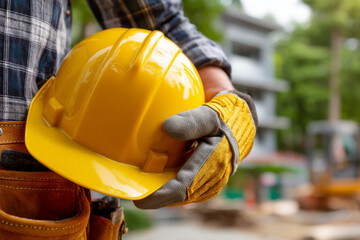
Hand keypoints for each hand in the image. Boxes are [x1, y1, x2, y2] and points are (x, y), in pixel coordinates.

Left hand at [134, 90, 257, 208]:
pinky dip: (170, 185)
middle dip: (157, 197)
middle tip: (134, 192)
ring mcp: (210, 181)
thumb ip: (191, 121)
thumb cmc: (225, 118)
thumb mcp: (209, 115)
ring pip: (181, 194)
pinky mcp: (206, 179)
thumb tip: (166, 127)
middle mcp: (212, 178)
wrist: (240, 122)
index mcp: (214, 165)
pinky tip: (157, 178)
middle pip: (179, 196)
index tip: (140, 200)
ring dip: (162, 192)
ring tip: (141, 187)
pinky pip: (185, 188)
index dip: (161, 196)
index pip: (183, 188)